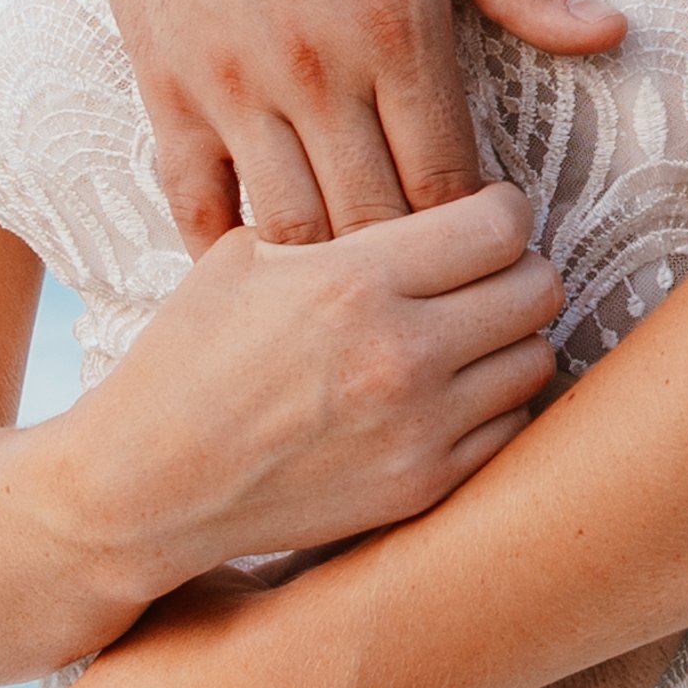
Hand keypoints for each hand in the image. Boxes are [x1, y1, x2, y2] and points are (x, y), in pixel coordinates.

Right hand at [30, 0, 625, 253]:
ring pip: (289, 229)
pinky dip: (228, 248)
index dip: (478, 235)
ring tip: (365, 291)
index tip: (496, 251)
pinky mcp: (166, 85)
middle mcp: (315, 67)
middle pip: (375, 227)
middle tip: (441, 292)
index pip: (450, 182)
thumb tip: (611, 35)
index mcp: (399, 26)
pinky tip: (266, 269)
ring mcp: (232, 82)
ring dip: (328, 273)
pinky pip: (193, 201)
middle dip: (414, 273)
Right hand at [49, 184, 560, 591]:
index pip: (499, 225)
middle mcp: (401, 352)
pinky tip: (451, 391)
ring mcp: (419, 426)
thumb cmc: (188, 358)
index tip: (486, 215)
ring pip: (536, 358)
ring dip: (512, 338)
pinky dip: (494, 403)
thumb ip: (342, 224)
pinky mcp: (423, 485)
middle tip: (485, 272)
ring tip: (469, 332)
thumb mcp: (246, 258)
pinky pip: (511, 426)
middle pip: (538, 287)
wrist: (149, 485)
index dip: (503, 211)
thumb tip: (421, 202)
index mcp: (356, 280)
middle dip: (518, 268)